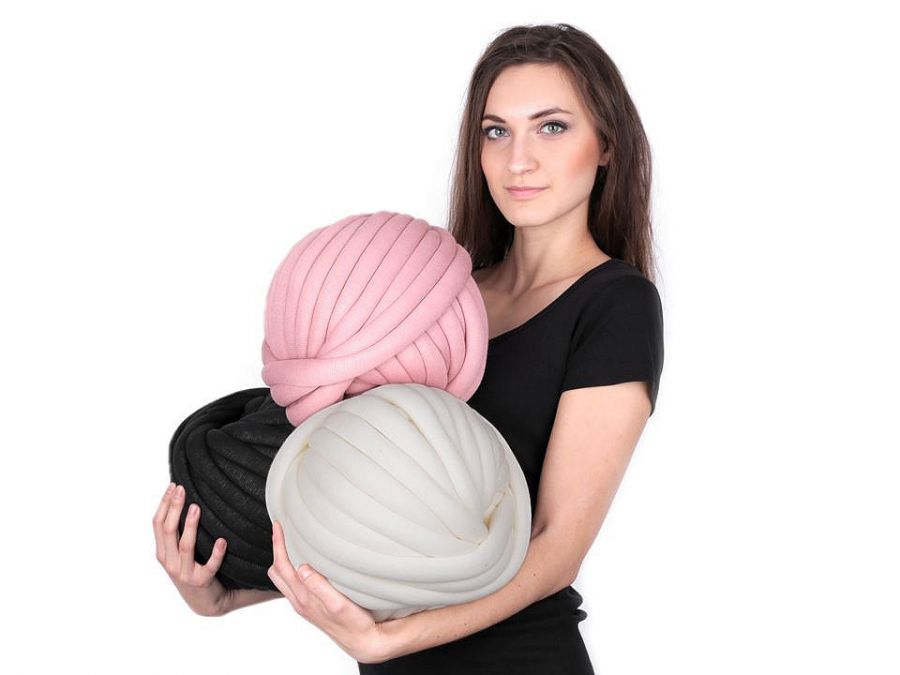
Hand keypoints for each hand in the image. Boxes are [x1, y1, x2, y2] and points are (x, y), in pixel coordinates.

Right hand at [153, 482, 228, 616]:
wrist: (205, 602)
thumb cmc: (192, 570)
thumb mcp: (177, 554)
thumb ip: (176, 534)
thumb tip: (179, 500)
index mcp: (163, 553)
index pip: (158, 524)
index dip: (164, 504)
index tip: (173, 485)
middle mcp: (170, 563)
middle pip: (168, 531)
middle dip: (174, 508)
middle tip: (182, 489)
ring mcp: (185, 573)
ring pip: (185, 546)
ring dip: (190, 526)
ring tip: (197, 508)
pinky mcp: (202, 581)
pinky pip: (209, 566)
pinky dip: (216, 554)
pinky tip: (222, 541)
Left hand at [267, 520, 387, 663]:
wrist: (362, 641)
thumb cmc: (354, 623)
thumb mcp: (338, 604)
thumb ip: (319, 587)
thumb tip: (302, 568)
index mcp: (304, 598)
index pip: (282, 566)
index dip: (278, 545)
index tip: (278, 526)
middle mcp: (300, 601)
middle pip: (276, 572)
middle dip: (276, 549)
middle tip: (282, 531)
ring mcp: (303, 605)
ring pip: (283, 580)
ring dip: (282, 560)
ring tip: (290, 543)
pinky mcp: (310, 606)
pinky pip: (292, 585)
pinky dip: (290, 570)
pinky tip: (303, 563)